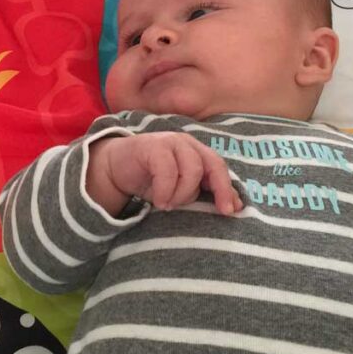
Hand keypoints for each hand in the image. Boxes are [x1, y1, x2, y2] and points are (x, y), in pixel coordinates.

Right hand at [88, 132, 241, 216]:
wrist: (116, 167)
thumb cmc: (151, 179)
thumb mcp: (180, 190)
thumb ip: (203, 194)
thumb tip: (236, 207)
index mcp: (197, 152)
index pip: (219, 167)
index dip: (227, 189)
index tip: (230, 211)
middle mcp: (187, 144)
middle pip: (211, 165)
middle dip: (216, 190)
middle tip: (212, 211)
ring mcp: (170, 142)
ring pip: (191, 170)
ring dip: (182, 194)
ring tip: (169, 205)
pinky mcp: (152, 146)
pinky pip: (167, 171)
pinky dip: (165, 191)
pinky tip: (160, 202)